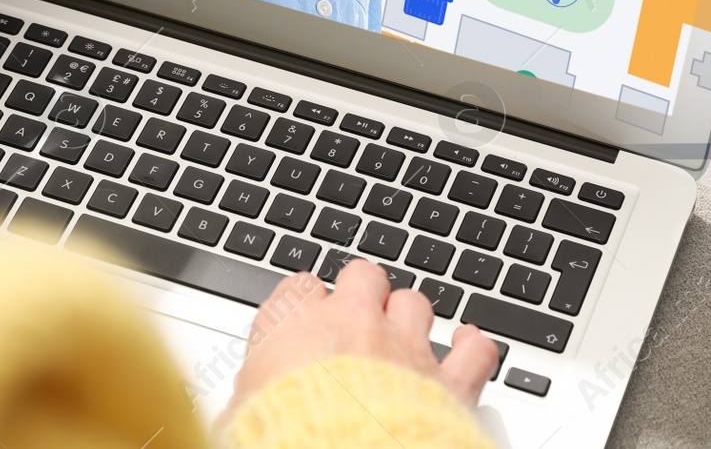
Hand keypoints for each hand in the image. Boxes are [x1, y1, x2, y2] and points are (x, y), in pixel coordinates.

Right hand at [225, 261, 498, 419]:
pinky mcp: (447, 382)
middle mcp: (352, 323)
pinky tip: (468, 350)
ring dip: (412, 320)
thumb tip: (236, 411)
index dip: (304, 304)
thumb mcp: (239, 417)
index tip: (303, 322)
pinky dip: (473, 349)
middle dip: (363, 296)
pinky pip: (474, 349)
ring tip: (405, 342)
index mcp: (295, 326)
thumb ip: (248, 397)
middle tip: (357, 324)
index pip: (299, 286)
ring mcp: (403, 347)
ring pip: (416, 303)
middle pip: (363, 277)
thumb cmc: (280, 437)